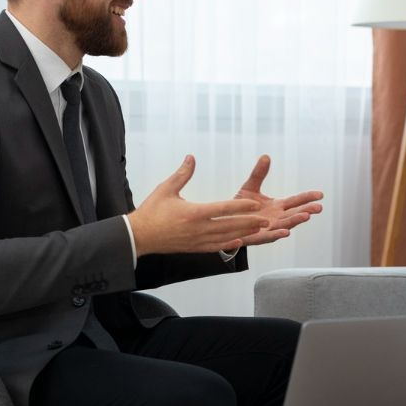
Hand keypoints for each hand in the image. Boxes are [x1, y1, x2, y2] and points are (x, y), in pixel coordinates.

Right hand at [129, 156, 269, 255]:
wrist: (139, 236)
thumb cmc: (151, 211)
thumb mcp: (166, 189)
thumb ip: (182, 174)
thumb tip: (192, 157)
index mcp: (194, 213)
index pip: (223, 209)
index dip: (241, 207)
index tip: (255, 204)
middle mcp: (198, 229)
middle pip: (230, 225)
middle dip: (249, 223)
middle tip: (267, 220)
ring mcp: (197, 240)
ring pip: (226, 237)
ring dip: (244, 233)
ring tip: (259, 230)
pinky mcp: (194, 248)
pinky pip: (215, 247)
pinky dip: (229, 245)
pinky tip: (239, 242)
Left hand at [231, 155, 324, 246]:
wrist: (225, 223)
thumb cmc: (240, 207)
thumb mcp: (250, 187)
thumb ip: (259, 174)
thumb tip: (266, 156)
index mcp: (278, 206)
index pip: (296, 201)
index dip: (307, 197)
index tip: (320, 194)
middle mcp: (277, 218)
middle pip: (295, 213)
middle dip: (307, 210)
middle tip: (318, 207)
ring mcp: (269, 229)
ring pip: (286, 225)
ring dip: (296, 221)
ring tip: (306, 216)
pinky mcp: (258, 237)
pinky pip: (270, 237)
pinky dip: (278, 235)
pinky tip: (286, 233)